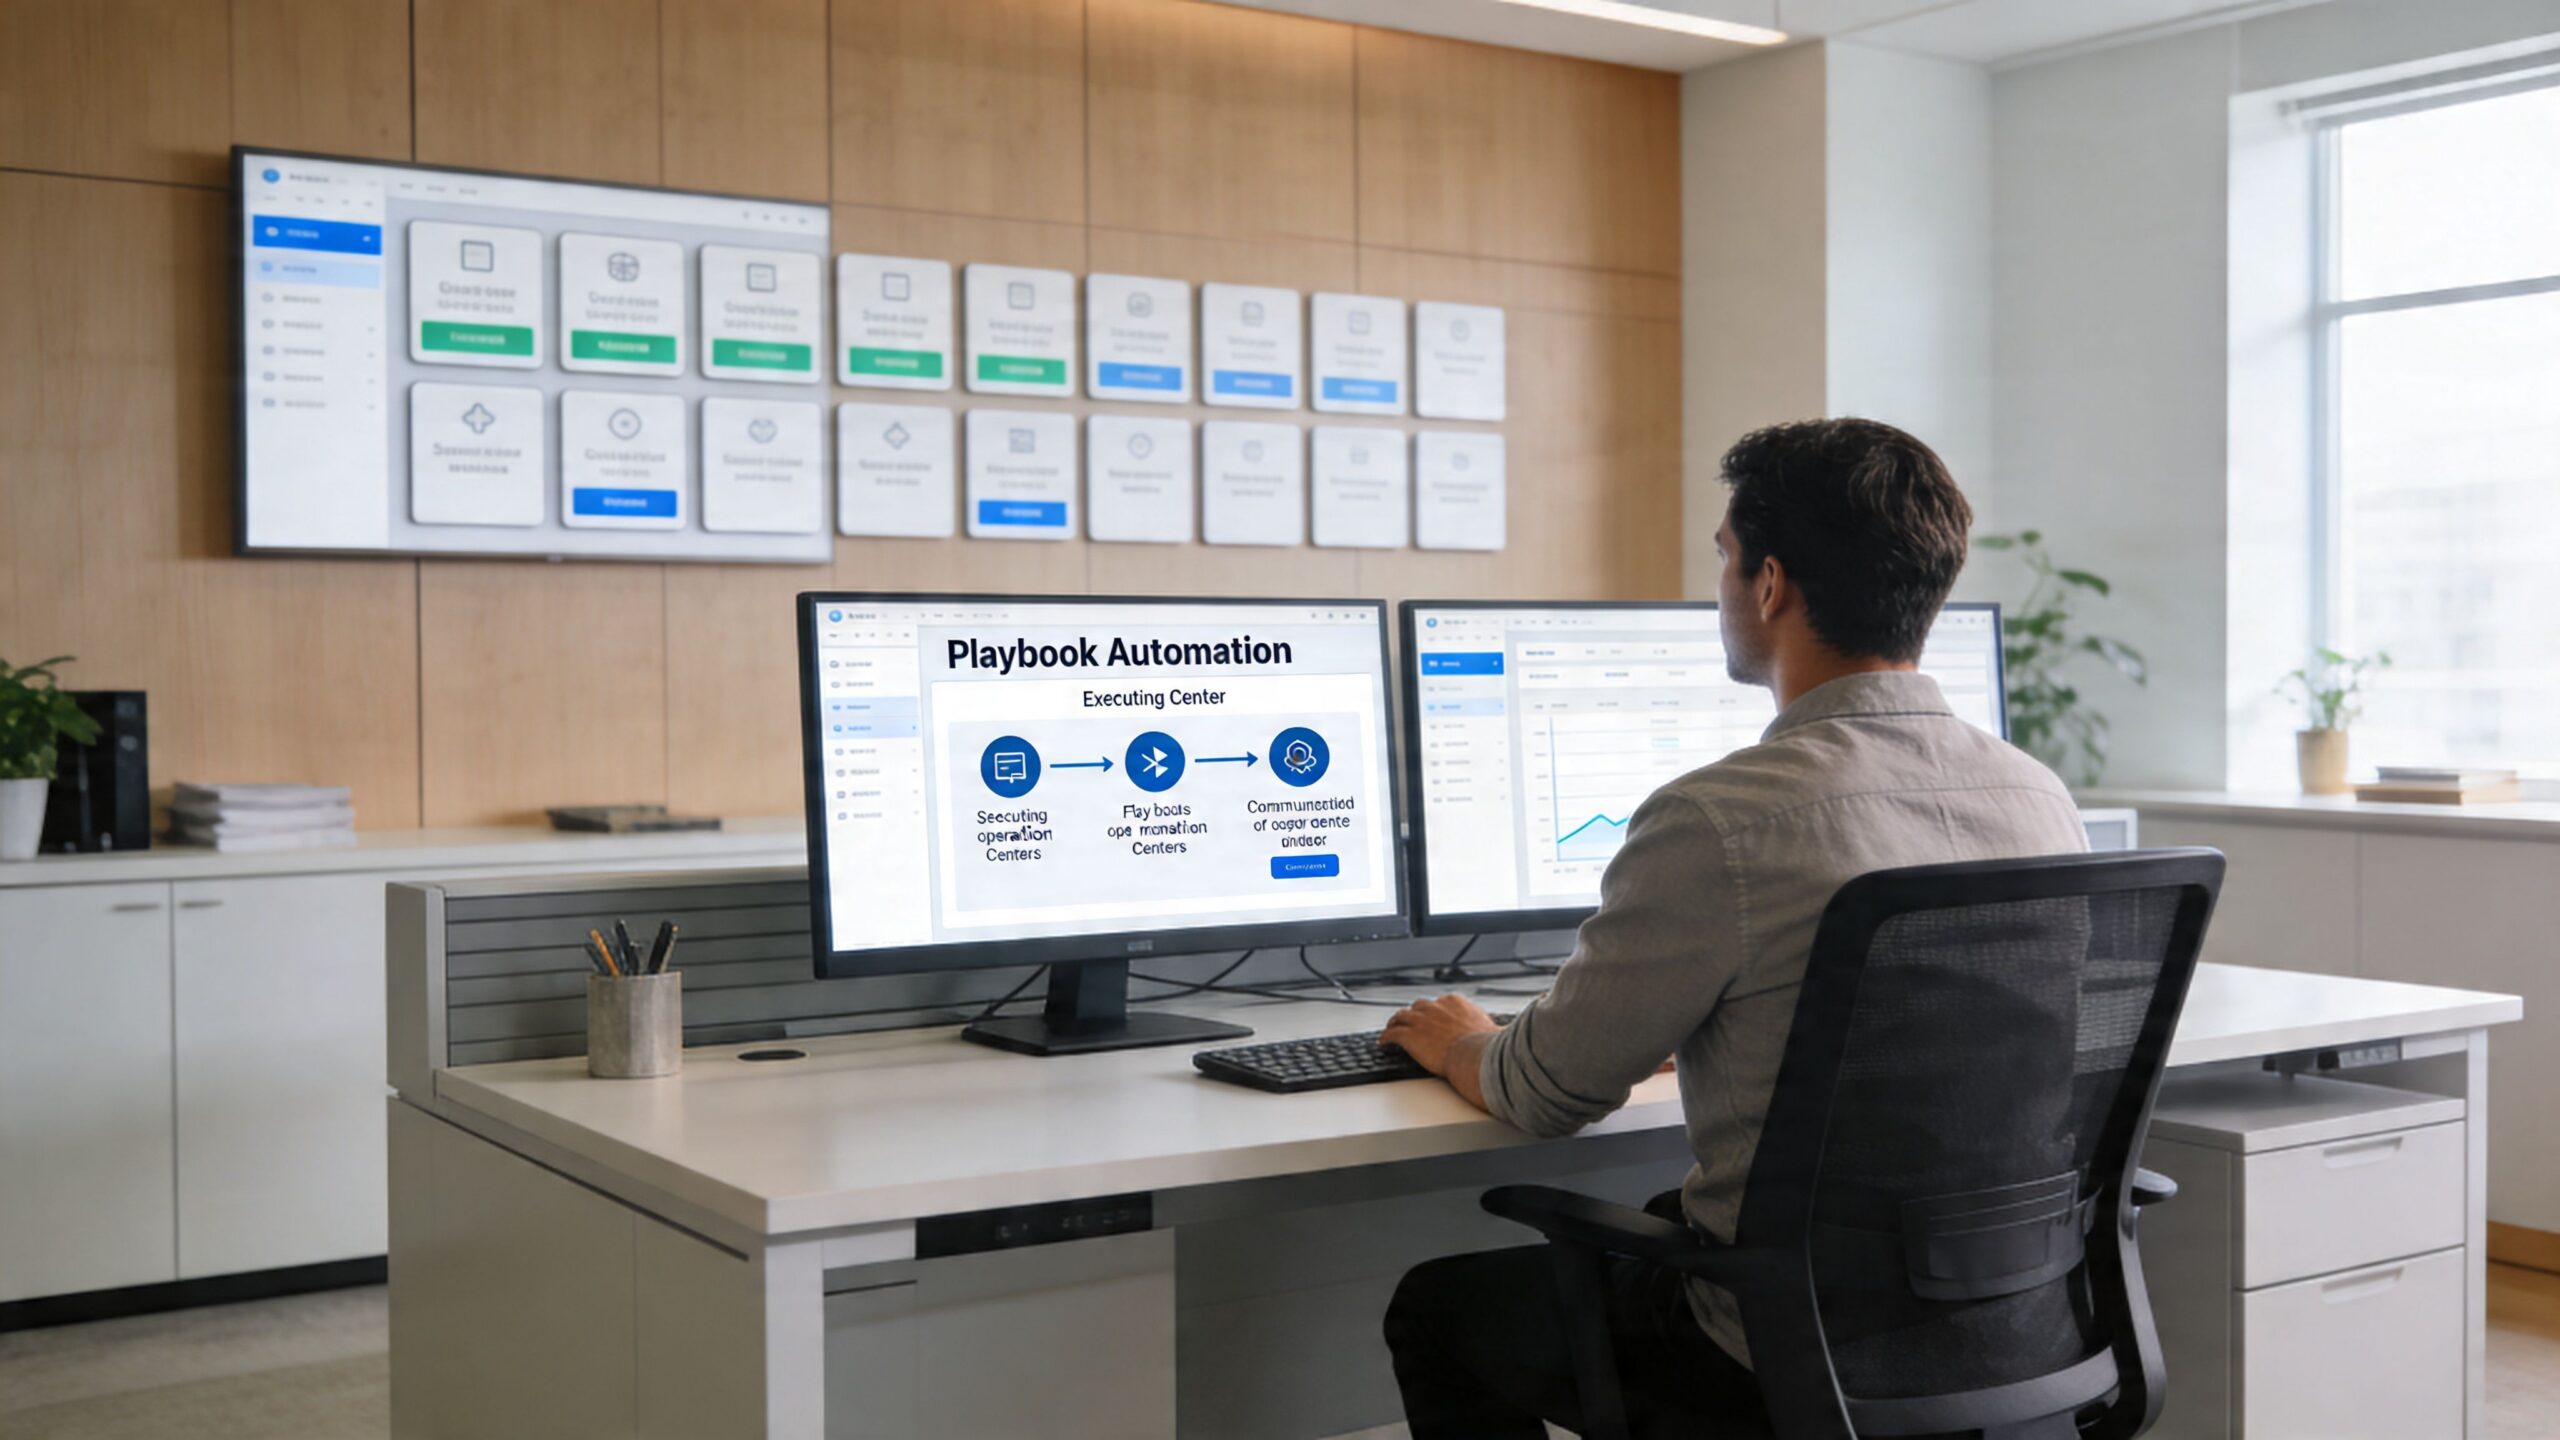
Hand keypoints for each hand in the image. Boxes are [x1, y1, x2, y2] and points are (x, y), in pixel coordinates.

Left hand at [1381, 993, 1500, 1077]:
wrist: (1474, 1055)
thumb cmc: (1486, 1046)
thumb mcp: (1493, 1030)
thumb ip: (1493, 1028)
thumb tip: (1506, 1031)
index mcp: (1454, 1003)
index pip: (1440, 1003)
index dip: (1434, 1011)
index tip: (1433, 1017)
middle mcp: (1435, 1008)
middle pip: (1419, 1006)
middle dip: (1414, 1014)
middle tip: (1411, 1021)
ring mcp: (1420, 1021)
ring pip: (1401, 1016)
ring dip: (1396, 1022)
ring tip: (1392, 1027)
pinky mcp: (1409, 1036)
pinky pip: (1392, 1033)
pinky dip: (1386, 1037)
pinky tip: (1383, 1042)